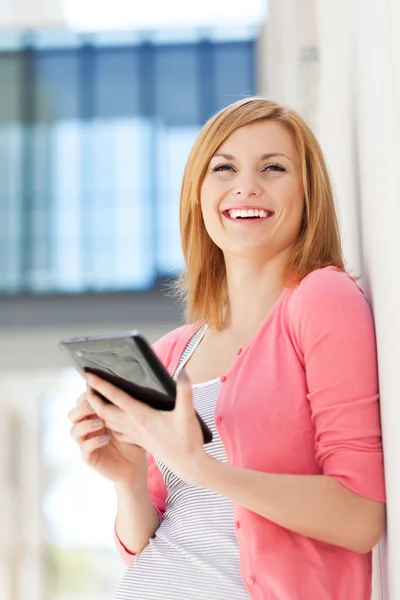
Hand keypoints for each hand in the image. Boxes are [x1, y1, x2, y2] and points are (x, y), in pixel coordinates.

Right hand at [68, 390, 147, 485]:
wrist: (136, 465)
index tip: (95, 390)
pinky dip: (93, 442)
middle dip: (81, 408)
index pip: (81, 402)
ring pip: (74, 431)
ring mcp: (86, 443)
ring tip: (101, 423)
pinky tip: (106, 439)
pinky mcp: (89, 457)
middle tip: (93, 405)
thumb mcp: (126, 419)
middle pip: (72, 415)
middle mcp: (87, 429)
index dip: (85, 396)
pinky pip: (84, 448)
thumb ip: (117, 406)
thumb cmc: (132, 439)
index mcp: (94, 417)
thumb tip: (116, 385)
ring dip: (86, 424)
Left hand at [84, 370, 209, 485]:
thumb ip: (185, 391)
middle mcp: (134, 425)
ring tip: (92, 398)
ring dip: (98, 410)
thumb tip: (183, 371)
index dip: (101, 386)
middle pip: (105, 410)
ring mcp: (135, 434)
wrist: (188, 466)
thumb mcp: (187, 414)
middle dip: (93, 398)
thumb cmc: (187, 441)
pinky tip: (109, 418)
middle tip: (85, 384)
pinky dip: (109, 422)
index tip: (88, 375)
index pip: (115, 398)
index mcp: (141, 416)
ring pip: (109, 421)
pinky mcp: (139, 440)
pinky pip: (118, 430)